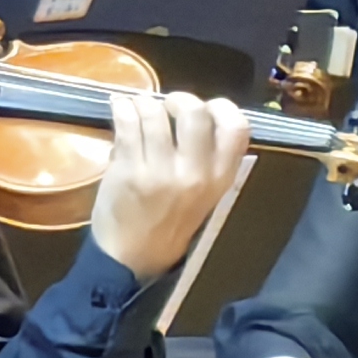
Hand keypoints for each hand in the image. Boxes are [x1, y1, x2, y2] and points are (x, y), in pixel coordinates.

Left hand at [86, 91, 254, 276]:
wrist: (133, 258)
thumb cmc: (168, 222)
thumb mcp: (203, 193)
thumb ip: (204, 157)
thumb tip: (186, 112)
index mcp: (220, 178)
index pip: (236, 129)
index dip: (221, 108)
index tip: (205, 107)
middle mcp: (196, 173)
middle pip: (195, 112)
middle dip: (179, 100)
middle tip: (166, 105)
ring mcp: (161, 171)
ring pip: (155, 114)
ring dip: (143, 102)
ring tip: (137, 106)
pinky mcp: (129, 171)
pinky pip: (127, 125)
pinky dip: (122, 109)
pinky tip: (120, 108)